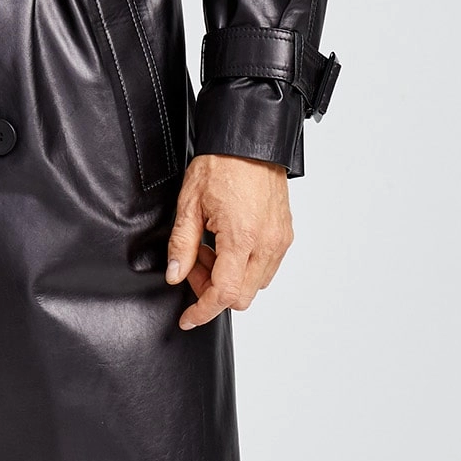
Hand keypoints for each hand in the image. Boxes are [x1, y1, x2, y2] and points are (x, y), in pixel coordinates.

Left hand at [165, 153, 293, 329]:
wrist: (250, 143)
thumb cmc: (222, 165)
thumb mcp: (190, 204)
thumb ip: (182, 245)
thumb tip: (175, 274)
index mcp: (241, 239)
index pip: (224, 294)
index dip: (203, 311)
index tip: (188, 318)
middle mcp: (266, 244)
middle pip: (241, 297)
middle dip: (213, 291)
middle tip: (194, 265)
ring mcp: (279, 240)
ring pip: (255, 284)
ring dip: (229, 279)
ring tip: (209, 249)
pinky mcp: (284, 235)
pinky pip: (266, 268)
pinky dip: (244, 267)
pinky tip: (226, 244)